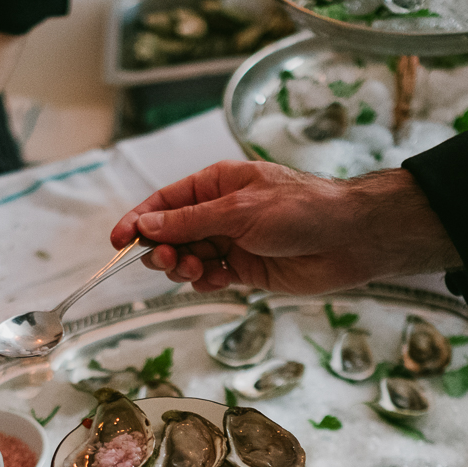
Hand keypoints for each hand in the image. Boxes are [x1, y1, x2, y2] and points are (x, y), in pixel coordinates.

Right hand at [110, 160, 459, 292]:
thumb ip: (189, 221)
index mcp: (217, 184)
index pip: (166, 202)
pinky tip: (209, 279)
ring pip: (188, 257)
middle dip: (160, 247)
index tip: (118, 241)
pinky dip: (203, 280)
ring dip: (180, 266)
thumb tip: (146, 224)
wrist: (348, 240)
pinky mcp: (245, 269)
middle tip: (163, 259)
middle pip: (171, 232)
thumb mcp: (238, 211)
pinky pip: (210, 277)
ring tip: (190, 269)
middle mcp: (221, 212)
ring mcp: (232, 242)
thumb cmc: (301, 210)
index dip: (138, 220)